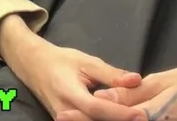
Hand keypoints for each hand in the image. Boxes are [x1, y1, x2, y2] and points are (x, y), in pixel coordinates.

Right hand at [12, 42, 143, 120]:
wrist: (33, 65)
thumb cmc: (60, 61)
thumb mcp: (86, 61)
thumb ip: (111, 74)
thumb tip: (136, 80)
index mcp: (69, 93)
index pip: (96, 109)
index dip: (119, 114)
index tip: (140, 115)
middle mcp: (65, 112)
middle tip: (143, 118)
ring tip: (132, 118)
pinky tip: (117, 118)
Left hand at [72, 65, 176, 120]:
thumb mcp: (162, 83)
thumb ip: (131, 94)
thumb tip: (101, 98)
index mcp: (150, 116)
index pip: (110, 119)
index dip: (84, 118)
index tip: (64, 114)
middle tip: (65, 116)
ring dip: (105, 120)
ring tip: (79, 116)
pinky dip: (126, 120)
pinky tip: (113, 116)